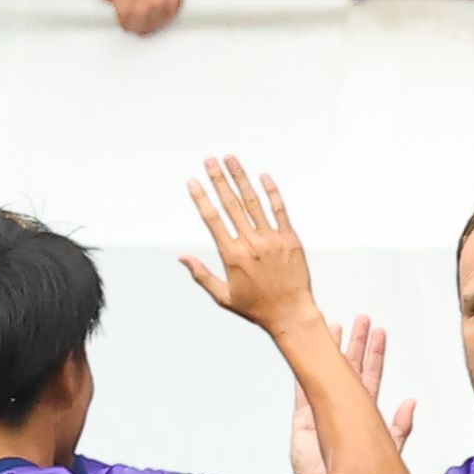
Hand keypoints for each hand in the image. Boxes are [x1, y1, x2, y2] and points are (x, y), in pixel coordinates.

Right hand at [179, 155, 320, 337]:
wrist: (292, 314)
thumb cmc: (256, 308)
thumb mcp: (223, 296)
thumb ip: (202, 274)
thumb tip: (182, 256)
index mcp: (232, 255)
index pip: (212, 219)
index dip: (201, 198)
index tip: (193, 181)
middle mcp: (251, 244)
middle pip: (231, 204)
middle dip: (218, 179)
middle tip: (209, 160)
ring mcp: (272, 239)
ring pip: (253, 202)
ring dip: (241, 178)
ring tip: (231, 159)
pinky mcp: (290, 239)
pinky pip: (280, 210)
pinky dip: (272, 192)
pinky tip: (263, 176)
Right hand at [291, 314, 413, 473]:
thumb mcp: (389, 455)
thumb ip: (400, 430)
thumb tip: (411, 403)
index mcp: (367, 419)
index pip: (372, 379)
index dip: (375, 356)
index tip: (378, 333)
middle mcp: (346, 414)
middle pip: (351, 371)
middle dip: (356, 345)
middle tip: (360, 319)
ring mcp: (323, 416)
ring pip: (328, 375)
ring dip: (332, 352)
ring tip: (335, 326)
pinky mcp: (303, 423)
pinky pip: (303, 391)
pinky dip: (304, 373)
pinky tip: (307, 356)